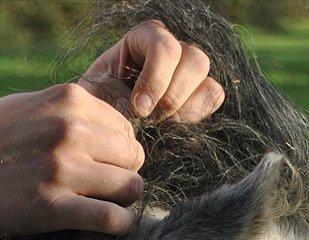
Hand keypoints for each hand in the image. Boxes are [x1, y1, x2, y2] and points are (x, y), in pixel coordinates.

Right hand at [0, 82, 144, 235]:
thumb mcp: (29, 105)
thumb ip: (69, 111)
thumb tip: (107, 125)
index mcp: (69, 100)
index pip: (126, 128)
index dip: (119, 151)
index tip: (102, 167)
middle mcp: (71, 130)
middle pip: (133, 158)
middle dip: (123, 175)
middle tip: (102, 191)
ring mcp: (64, 169)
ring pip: (130, 187)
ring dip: (123, 202)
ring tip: (106, 208)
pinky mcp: (55, 208)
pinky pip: (112, 219)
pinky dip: (120, 226)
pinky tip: (112, 228)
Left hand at [81, 20, 224, 121]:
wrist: (101, 131)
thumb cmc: (96, 113)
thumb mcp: (96, 99)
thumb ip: (118, 95)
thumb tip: (145, 104)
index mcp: (143, 38)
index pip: (166, 46)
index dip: (155, 79)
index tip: (137, 108)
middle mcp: (169, 50)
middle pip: (195, 59)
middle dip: (172, 95)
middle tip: (148, 117)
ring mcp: (185, 72)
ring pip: (206, 79)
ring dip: (184, 106)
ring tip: (159, 123)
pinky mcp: (196, 94)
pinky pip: (212, 96)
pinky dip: (195, 113)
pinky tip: (171, 125)